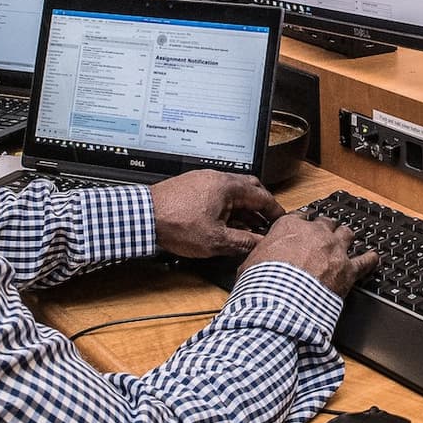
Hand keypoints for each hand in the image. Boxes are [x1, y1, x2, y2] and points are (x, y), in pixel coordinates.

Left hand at [149, 170, 284, 258]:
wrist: (142, 217)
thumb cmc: (174, 223)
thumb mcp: (215, 240)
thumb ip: (242, 242)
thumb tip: (259, 244)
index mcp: (227, 186)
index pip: (261, 195)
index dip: (274, 210)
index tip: (280, 220)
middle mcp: (216, 177)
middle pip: (248, 188)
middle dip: (259, 206)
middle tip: (265, 222)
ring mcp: (202, 180)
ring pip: (231, 192)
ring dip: (241, 208)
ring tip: (245, 227)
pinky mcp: (190, 186)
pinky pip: (216, 193)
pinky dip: (226, 206)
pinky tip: (222, 222)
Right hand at [239, 214, 379, 297]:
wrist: (280, 303)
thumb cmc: (262, 284)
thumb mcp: (249, 264)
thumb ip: (258, 256)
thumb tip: (252, 263)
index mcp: (289, 227)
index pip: (300, 217)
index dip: (302, 224)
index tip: (303, 229)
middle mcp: (314, 233)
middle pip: (326, 222)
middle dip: (326, 229)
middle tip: (324, 236)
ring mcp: (333, 250)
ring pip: (347, 234)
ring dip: (346, 238)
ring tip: (347, 240)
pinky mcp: (347, 270)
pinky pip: (366, 261)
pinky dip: (370, 260)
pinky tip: (373, 259)